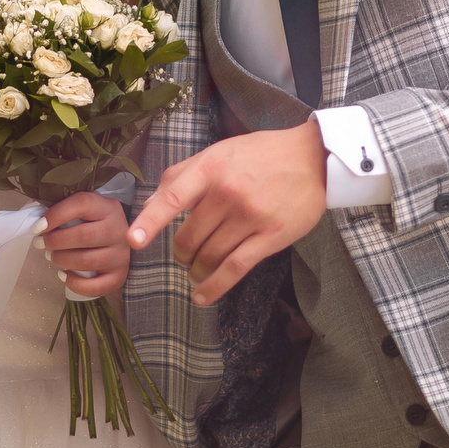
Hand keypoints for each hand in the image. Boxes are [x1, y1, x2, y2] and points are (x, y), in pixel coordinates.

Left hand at [40, 191, 130, 296]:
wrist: (125, 239)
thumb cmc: (94, 223)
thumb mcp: (85, 210)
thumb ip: (65, 211)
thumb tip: (39, 224)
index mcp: (108, 208)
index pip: (81, 205)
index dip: (56, 215)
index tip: (38, 226)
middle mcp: (118, 230)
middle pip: (83, 236)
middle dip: (54, 241)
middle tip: (41, 243)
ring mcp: (120, 255)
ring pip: (86, 261)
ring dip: (61, 260)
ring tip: (51, 256)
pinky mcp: (119, 276)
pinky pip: (95, 286)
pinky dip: (74, 283)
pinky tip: (64, 275)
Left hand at [125, 121, 327, 305]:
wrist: (314, 158)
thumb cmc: (261, 154)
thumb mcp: (220, 152)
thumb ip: (184, 174)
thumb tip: (152, 201)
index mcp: (212, 168)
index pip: (173, 197)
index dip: (150, 220)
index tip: (134, 241)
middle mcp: (229, 192)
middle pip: (190, 236)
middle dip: (181, 253)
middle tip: (183, 256)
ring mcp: (251, 216)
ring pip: (210, 255)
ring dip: (196, 270)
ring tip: (195, 273)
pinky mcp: (272, 236)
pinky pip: (236, 268)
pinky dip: (215, 287)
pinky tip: (202, 296)